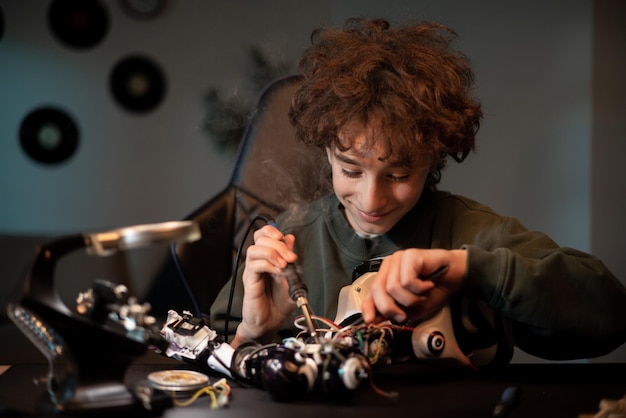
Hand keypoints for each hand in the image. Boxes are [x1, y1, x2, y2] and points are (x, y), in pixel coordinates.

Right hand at [232, 224, 297, 346]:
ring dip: (272, 253)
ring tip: (284, 264)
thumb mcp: (291, 278)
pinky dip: (268, 265)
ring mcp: (252, 271)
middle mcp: (258, 262)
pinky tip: (279, 272)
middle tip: (291, 257)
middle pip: (259, 239)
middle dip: (277, 244)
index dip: (272, 231)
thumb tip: (290, 238)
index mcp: (267, 258)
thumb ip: (290, 259)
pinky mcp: (249, 282)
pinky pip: (254, 266)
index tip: (284, 238)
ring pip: (254, 250)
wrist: (270, 323)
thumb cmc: (278, 303)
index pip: (263, 235)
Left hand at [360, 248, 467, 323]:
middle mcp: (389, 266)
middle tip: (404, 314)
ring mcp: (399, 259)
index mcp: (386, 276)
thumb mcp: (411, 307)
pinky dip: (420, 289)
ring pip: (393, 287)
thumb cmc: (434, 290)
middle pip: (378, 290)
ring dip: (411, 299)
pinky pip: (407, 280)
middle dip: (391, 308)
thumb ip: (393, 311)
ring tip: (422, 296)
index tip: (371, 321)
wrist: (455, 277)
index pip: (370, 293)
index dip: (368, 308)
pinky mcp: (410, 255)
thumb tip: (375, 319)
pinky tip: (428, 285)